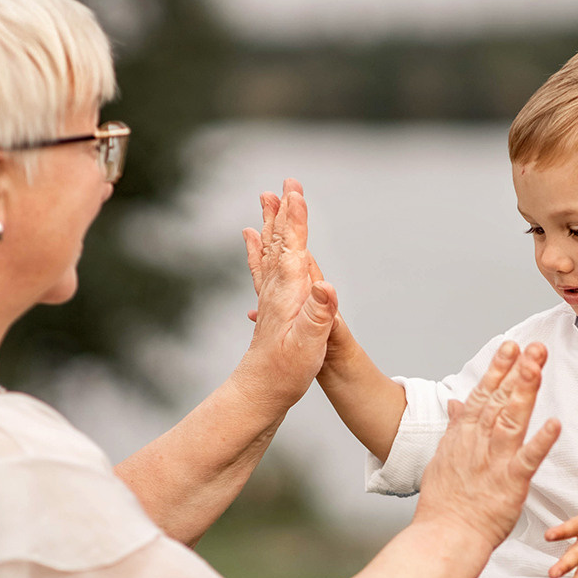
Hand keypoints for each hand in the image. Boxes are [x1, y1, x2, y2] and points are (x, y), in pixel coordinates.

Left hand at [239, 179, 336, 406]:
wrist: (259, 394)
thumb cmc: (285, 373)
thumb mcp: (308, 346)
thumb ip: (318, 315)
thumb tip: (325, 285)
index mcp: (288, 294)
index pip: (293, 248)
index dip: (295, 218)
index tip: (294, 190)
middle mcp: (277, 290)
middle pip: (280, 242)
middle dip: (284, 211)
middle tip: (285, 183)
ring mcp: (271, 297)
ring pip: (271, 251)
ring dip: (271, 224)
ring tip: (266, 200)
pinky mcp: (269, 307)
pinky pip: (264, 267)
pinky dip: (259, 249)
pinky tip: (252, 240)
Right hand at [412, 340, 559, 551]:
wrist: (443, 538)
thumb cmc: (444, 505)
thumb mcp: (441, 459)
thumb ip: (453, 428)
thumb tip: (454, 404)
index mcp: (462, 438)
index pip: (482, 396)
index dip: (498, 370)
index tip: (511, 347)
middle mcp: (477, 444)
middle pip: (499, 400)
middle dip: (517, 371)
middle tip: (534, 347)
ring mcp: (493, 462)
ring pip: (512, 419)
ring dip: (525, 391)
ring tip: (538, 366)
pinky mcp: (510, 484)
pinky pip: (528, 460)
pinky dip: (541, 442)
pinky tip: (554, 424)